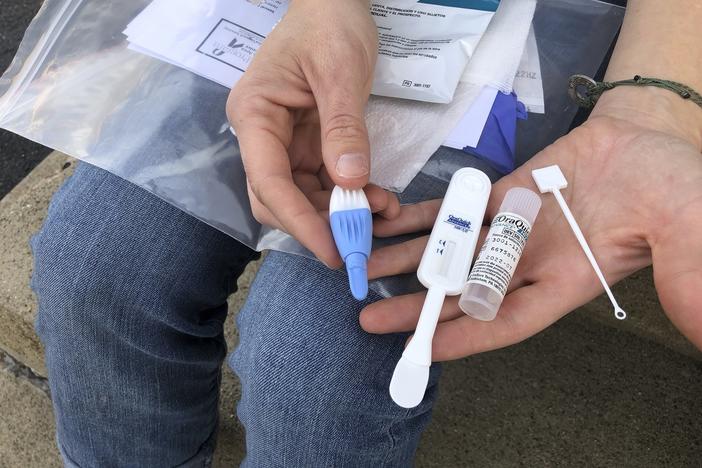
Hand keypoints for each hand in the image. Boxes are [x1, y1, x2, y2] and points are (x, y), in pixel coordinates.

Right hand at [227, 0, 395, 265]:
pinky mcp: (308, 146)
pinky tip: (377, 198)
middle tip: (359, 242)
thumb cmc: (329, 24)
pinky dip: (349, 196)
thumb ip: (344, 128)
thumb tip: (349, 182)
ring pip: (303, 197)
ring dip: (339, 213)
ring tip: (381, 211)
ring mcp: (285, 143)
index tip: (332, 249)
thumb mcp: (341, 72)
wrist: (334, 4)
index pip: (268, 180)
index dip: (299, 221)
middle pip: (278, 198)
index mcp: (255, 114)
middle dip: (317, 224)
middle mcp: (263, 136)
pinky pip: (324, 182)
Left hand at [361, 106, 701, 358]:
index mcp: (565, 283)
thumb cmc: (672, 188)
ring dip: (408, 261)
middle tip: (370, 319)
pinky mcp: (500, 194)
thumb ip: (684, 273)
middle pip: (462, 291)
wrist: (649, 138)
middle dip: (417, 307)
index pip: (506, 321)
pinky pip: (453, 208)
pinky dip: (421, 215)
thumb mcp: (684, 232)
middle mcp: (528, 261)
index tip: (421, 351)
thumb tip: (697, 319)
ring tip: (365, 270)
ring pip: (450, 249)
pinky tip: (390, 222)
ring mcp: (510, 227)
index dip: (464, 339)